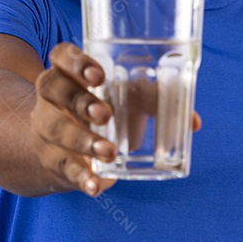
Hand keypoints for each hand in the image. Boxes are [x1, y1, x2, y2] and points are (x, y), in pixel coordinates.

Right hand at [29, 42, 203, 196]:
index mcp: (69, 73)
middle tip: (105, 114)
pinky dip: (81, 177)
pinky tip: (96, 185)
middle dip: (80, 101)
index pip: (61, 56)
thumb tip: (194, 122)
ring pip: (56, 129)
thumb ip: (155, 103)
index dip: (75, 62)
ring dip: (83, 140)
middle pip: (54, 88)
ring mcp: (48, 129)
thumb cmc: (99, 113)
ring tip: (110, 152)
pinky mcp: (53, 160)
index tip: (98, 75)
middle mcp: (52, 98)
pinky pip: (63, 167)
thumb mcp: (123, 100)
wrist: (55, 149)